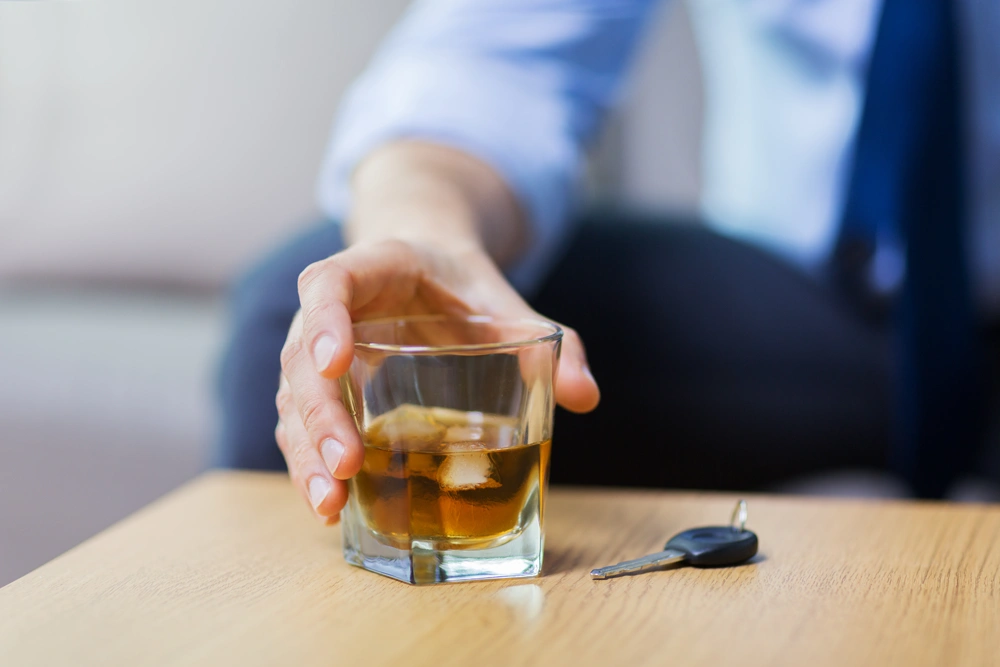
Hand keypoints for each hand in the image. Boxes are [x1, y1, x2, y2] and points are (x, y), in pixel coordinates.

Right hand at [275, 238, 599, 522]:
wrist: (428, 274)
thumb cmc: (464, 290)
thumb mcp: (509, 305)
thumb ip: (552, 342)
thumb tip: (585, 397)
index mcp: (373, 270)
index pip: (330, 283)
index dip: (325, 320)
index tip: (334, 362)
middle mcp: (331, 310)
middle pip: (302, 359)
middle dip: (319, 416)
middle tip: (346, 466)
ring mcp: (318, 352)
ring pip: (293, 400)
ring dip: (305, 453)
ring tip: (330, 504)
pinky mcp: (323, 389)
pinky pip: (301, 424)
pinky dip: (309, 463)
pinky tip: (330, 506)